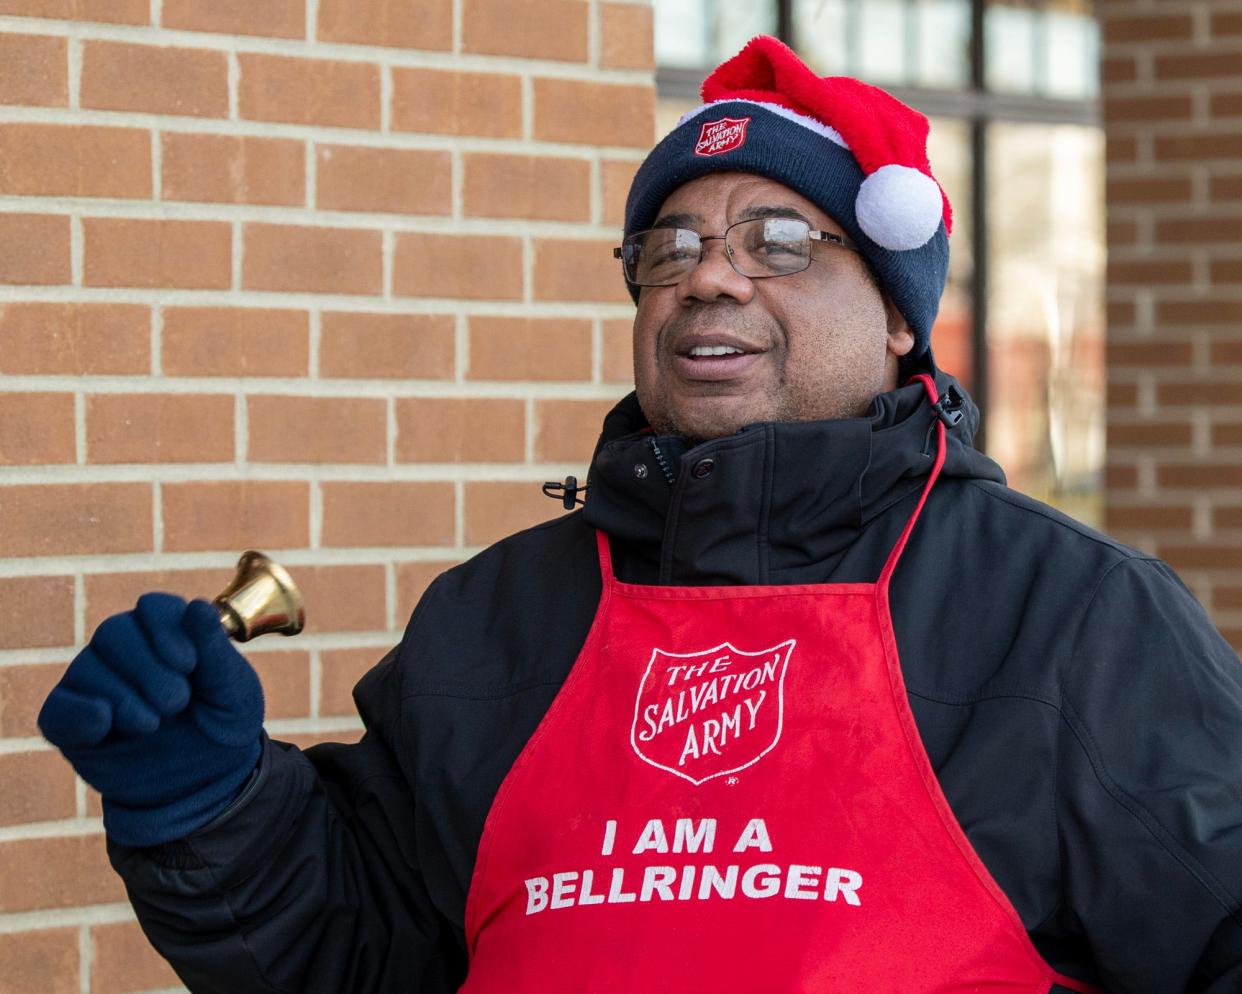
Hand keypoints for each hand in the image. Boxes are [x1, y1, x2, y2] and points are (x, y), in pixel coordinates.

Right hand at [38, 593, 263, 846]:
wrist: (203, 783)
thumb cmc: (221, 725)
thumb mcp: (231, 690)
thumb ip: (214, 649)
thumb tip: (197, 606)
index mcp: (167, 632)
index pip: (153, 608)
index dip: (166, 629)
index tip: (189, 664)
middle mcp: (124, 649)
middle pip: (114, 631)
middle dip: (147, 668)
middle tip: (177, 702)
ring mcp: (93, 683)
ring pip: (87, 668)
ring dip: (124, 697)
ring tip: (154, 725)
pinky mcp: (71, 724)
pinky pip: (58, 710)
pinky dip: (80, 715)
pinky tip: (106, 726)